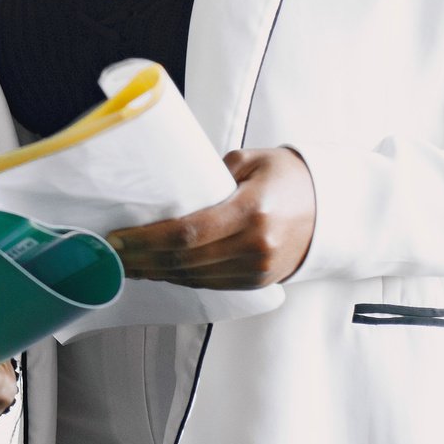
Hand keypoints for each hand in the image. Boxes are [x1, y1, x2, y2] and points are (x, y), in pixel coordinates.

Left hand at [106, 146, 315, 288]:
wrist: (334, 209)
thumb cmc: (290, 177)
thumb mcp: (254, 160)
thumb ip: (212, 173)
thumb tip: (171, 188)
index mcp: (252, 211)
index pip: (187, 233)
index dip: (146, 240)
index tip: (117, 238)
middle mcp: (254, 246)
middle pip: (184, 260)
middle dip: (141, 258)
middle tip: (110, 253)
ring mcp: (256, 270)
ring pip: (192, 277)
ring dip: (154, 272)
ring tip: (125, 262)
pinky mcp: (256, 282)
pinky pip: (207, 283)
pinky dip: (177, 277)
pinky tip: (155, 269)